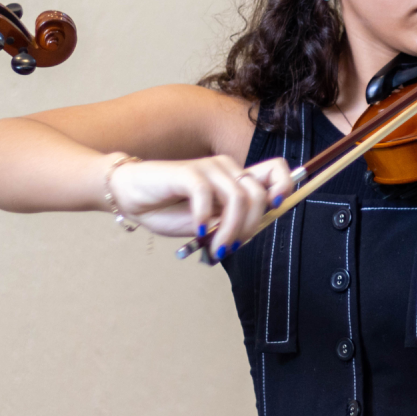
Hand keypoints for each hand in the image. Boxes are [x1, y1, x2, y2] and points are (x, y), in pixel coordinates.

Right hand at [108, 155, 294, 257]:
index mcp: (236, 179)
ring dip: (230, 229)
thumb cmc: (169, 209)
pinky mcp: (188, 171)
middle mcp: (228, 169)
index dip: (285, 185)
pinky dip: (205, 217)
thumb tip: (250, 232)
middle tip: (229, 247)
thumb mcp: (207, 221)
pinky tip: (199, 230)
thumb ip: (229, 223)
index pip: (276, 170)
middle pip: (259, 194)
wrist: (130, 196)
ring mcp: (209, 168)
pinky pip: (206, 194)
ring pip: (237, 198)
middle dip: (249, 227)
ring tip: (216, 248)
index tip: (277, 207)